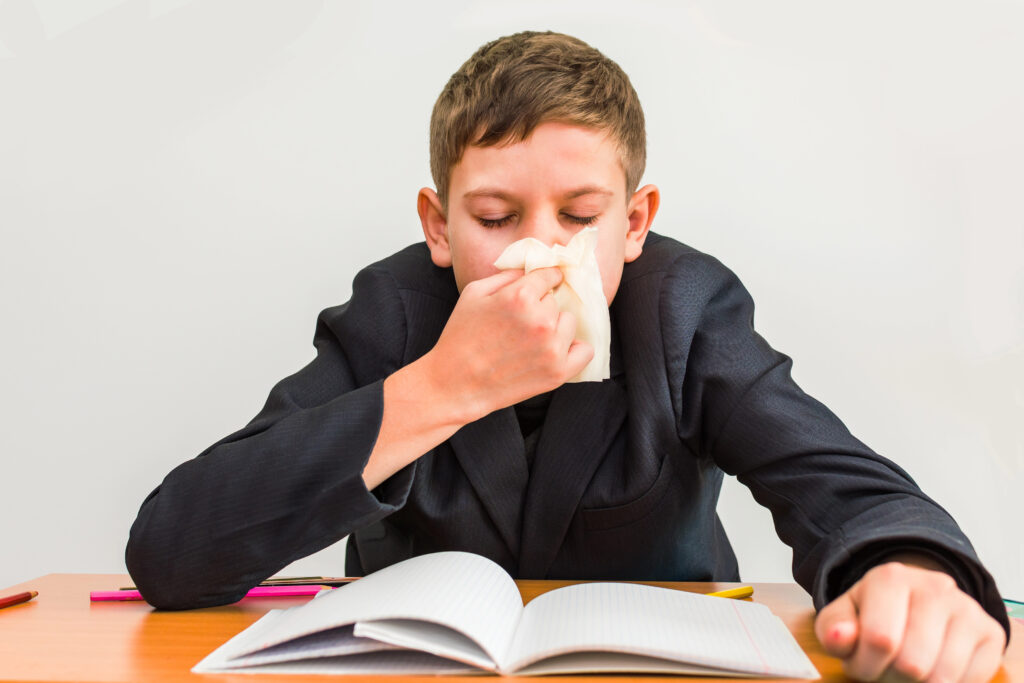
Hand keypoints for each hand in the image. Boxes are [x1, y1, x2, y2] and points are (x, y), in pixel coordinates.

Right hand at [424, 267, 593, 420]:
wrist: (455, 384)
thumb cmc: (460, 337)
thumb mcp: (473, 293)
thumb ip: (506, 275)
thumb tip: (532, 269)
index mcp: (520, 296)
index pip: (549, 276)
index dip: (543, 280)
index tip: (542, 286)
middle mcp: (541, 320)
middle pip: (555, 301)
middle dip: (540, 308)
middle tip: (517, 324)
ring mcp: (552, 348)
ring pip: (568, 322)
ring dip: (554, 327)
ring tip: (529, 340)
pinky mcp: (558, 373)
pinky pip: (584, 351)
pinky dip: (573, 349)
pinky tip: (554, 351)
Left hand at [815, 560, 1005, 681]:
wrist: (914, 598)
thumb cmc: (873, 612)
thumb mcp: (844, 616)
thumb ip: (833, 629)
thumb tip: (839, 637)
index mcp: (890, 578)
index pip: (880, 640)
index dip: (866, 666)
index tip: (861, 665)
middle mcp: (934, 587)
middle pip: (912, 663)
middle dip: (891, 678)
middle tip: (885, 670)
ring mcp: (966, 608)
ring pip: (942, 677)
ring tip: (905, 670)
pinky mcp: (990, 631)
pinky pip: (971, 679)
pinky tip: (933, 668)